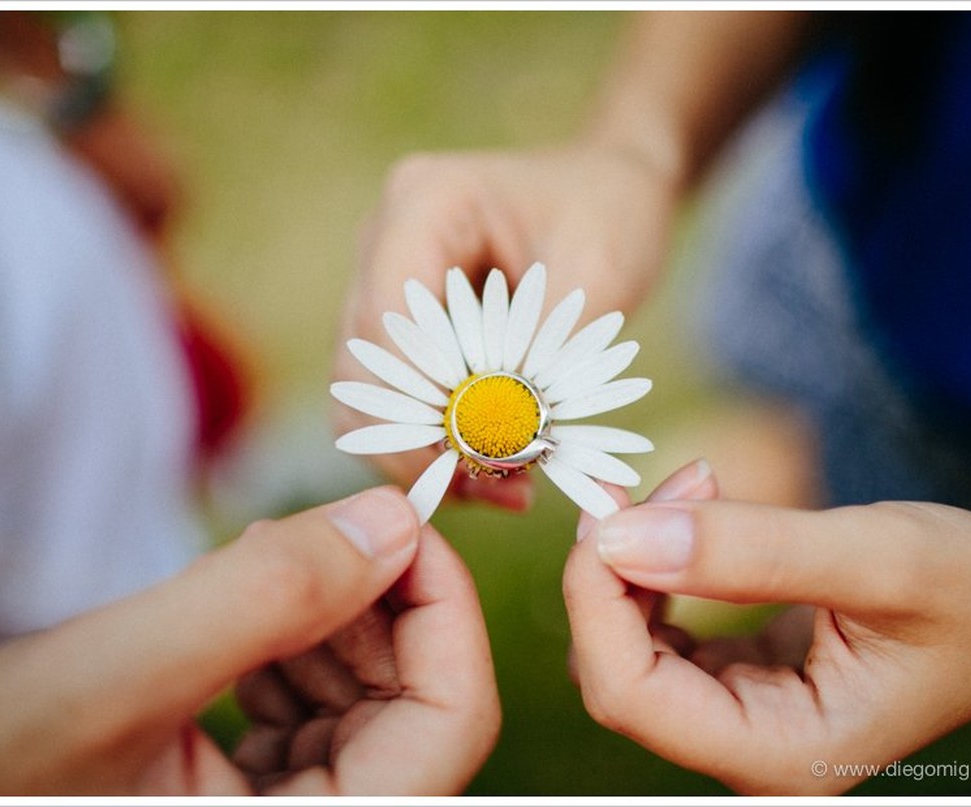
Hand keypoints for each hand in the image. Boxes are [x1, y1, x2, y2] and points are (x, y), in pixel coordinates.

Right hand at [0, 487, 499, 795]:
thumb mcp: (113, 679)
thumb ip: (263, 599)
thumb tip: (391, 523)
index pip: (451, 725)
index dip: (446, 609)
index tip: (403, 518)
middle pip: (417, 707)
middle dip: (378, 604)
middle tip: (312, 533)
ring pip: (366, 703)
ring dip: (330, 620)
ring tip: (254, 570)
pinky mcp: (245, 801)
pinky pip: (311, 716)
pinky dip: (290, 647)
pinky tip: (239, 616)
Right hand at [334, 142, 676, 508]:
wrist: (605, 191)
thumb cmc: (607, 212)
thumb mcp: (600, 270)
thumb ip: (547, 347)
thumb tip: (504, 433)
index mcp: (424, 202)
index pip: (389, 317)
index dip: (422, 396)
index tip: (478, 456)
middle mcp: (382, 240)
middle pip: (363, 365)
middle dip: (420, 439)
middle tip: (496, 487)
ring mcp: (380, 284)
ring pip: (365, 394)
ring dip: (421, 452)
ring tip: (499, 488)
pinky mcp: (396, 327)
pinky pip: (389, 400)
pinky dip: (430, 444)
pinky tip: (490, 469)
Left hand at [563, 462, 970, 794]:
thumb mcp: (879, 557)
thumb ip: (749, 552)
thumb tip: (619, 536)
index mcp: (779, 754)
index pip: (628, 693)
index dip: (594, 598)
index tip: (607, 508)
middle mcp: (750, 751)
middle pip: (616, 672)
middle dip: (612, 571)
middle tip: (650, 483)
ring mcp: (742, 719)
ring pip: (628, 648)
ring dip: (633, 563)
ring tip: (692, 486)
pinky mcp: (740, 680)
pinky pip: (660, 632)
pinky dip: (659, 568)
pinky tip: (694, 517)